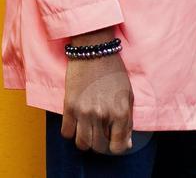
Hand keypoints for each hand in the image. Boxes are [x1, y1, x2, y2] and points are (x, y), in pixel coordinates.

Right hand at [60, 37, 133, 154]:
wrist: (93, 49)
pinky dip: (71, 131)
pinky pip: (66, 132)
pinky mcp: (69, 105)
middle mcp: (102, 115)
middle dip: (101, 143)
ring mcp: (84, 111)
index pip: (118, 147)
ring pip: (82, 143)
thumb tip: (126, 143)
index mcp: (120, 113)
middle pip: (99, 147)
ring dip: (86, 140)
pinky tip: (76, 122)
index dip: (117, 146)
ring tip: (88, 130)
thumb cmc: (113, 71)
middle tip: (101, 133)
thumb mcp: (128, 95)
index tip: (114, 140)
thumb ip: (128, 120)